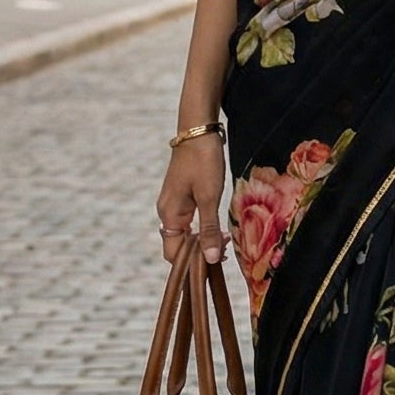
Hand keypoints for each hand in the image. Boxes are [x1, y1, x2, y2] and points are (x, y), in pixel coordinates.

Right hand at [156, 132, 227, 264]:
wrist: (199, 130)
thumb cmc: (203, 161)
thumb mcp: (209, 197)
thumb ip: (209, 229)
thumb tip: (210, 259)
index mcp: (169, 215)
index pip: (174, 255)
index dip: (194, 264)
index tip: (219, 263)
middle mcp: (167, 212)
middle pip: (179, 247)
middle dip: (200, 254)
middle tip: (227, 252)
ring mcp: (174, 205)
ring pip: (186, 235)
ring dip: (203, 242)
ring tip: (226, 241)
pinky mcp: (183, 197)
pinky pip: (190, 222)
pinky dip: (203, 229)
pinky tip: (219, 229)